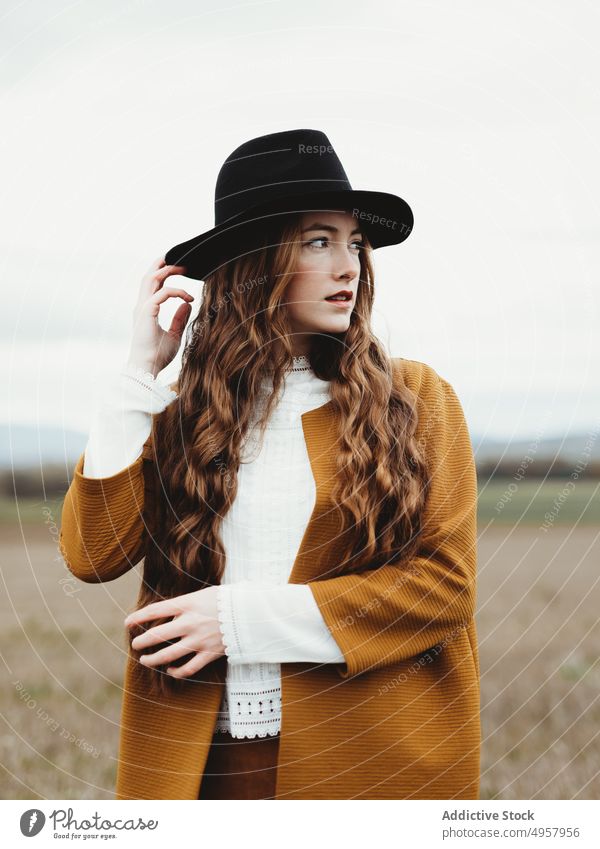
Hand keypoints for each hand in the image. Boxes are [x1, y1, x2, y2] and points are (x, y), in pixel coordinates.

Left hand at [123, 586, 224, 677]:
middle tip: (135, 644)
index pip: (155, 610)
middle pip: (157, 635)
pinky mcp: (209, 654)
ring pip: (168, 655)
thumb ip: (184, 605)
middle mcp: (190, 622)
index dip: (138, 617)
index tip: (127, 623)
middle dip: (141, 641)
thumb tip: (165, 614)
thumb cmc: (226, 600)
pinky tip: (170, 670)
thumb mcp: (202, 594)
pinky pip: (187, 668)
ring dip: (152, 659)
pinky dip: (176, 672)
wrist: (251, 612)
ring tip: (144, 660)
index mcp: (187, 604)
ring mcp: (199, 640)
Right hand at [126, 255, 193, 376]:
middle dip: (163, 264)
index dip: (164, 273)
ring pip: (151, 279)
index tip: (181, 271)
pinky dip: (177, 292)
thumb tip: (187, 304)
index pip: (153, 285)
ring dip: (168, 270)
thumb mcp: (174, 334)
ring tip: (184, 267)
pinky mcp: (147, 312)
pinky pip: (162, 293)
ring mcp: (142, 308)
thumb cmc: (158, 355)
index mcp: (146, 310)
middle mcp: (142, 305)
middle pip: (149, 276)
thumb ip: (179, 318)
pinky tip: (189, 297)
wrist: (148, 368)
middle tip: (182, 260)